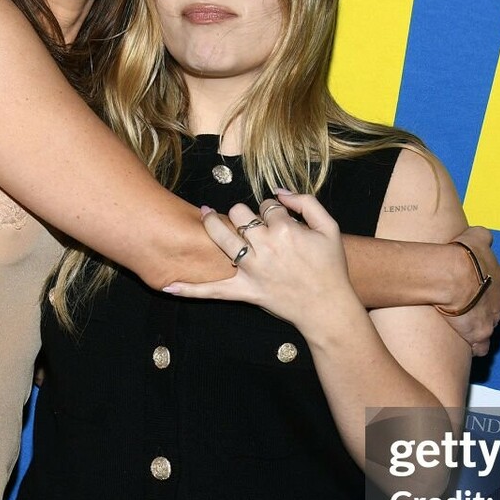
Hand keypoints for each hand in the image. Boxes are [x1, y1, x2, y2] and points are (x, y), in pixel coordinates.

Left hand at [166, 191, 366, 336]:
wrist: (327, 307)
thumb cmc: (331, 267)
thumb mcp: (329, 227)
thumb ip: (306, 202)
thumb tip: (279, 191)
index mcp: (286, 229)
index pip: (268, 205)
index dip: (272, 208)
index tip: (277, 216)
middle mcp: (265, 247)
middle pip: (240, 215)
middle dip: (243, 213)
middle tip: (248, 220)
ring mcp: (252, 269)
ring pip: (222, 237)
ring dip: (211, 224)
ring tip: (205, 215)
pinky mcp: (245, 291)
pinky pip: (213, 290)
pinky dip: (190, 290)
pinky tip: (168, 285)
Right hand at [441, 226, 499, 355]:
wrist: (453, 275)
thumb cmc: (464, 255)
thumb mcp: (476, 236)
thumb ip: (483, 237)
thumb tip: (483, 237)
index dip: (491, 284)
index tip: (480, 284)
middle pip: (499, 306)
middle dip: (488, 306)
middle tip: (470, 304)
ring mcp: (492, 318)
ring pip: (491, 325)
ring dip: (481, 325)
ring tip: (465, 325)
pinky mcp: (480, 334)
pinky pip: (482, 346)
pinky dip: (477, 347)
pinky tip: (469, 346)